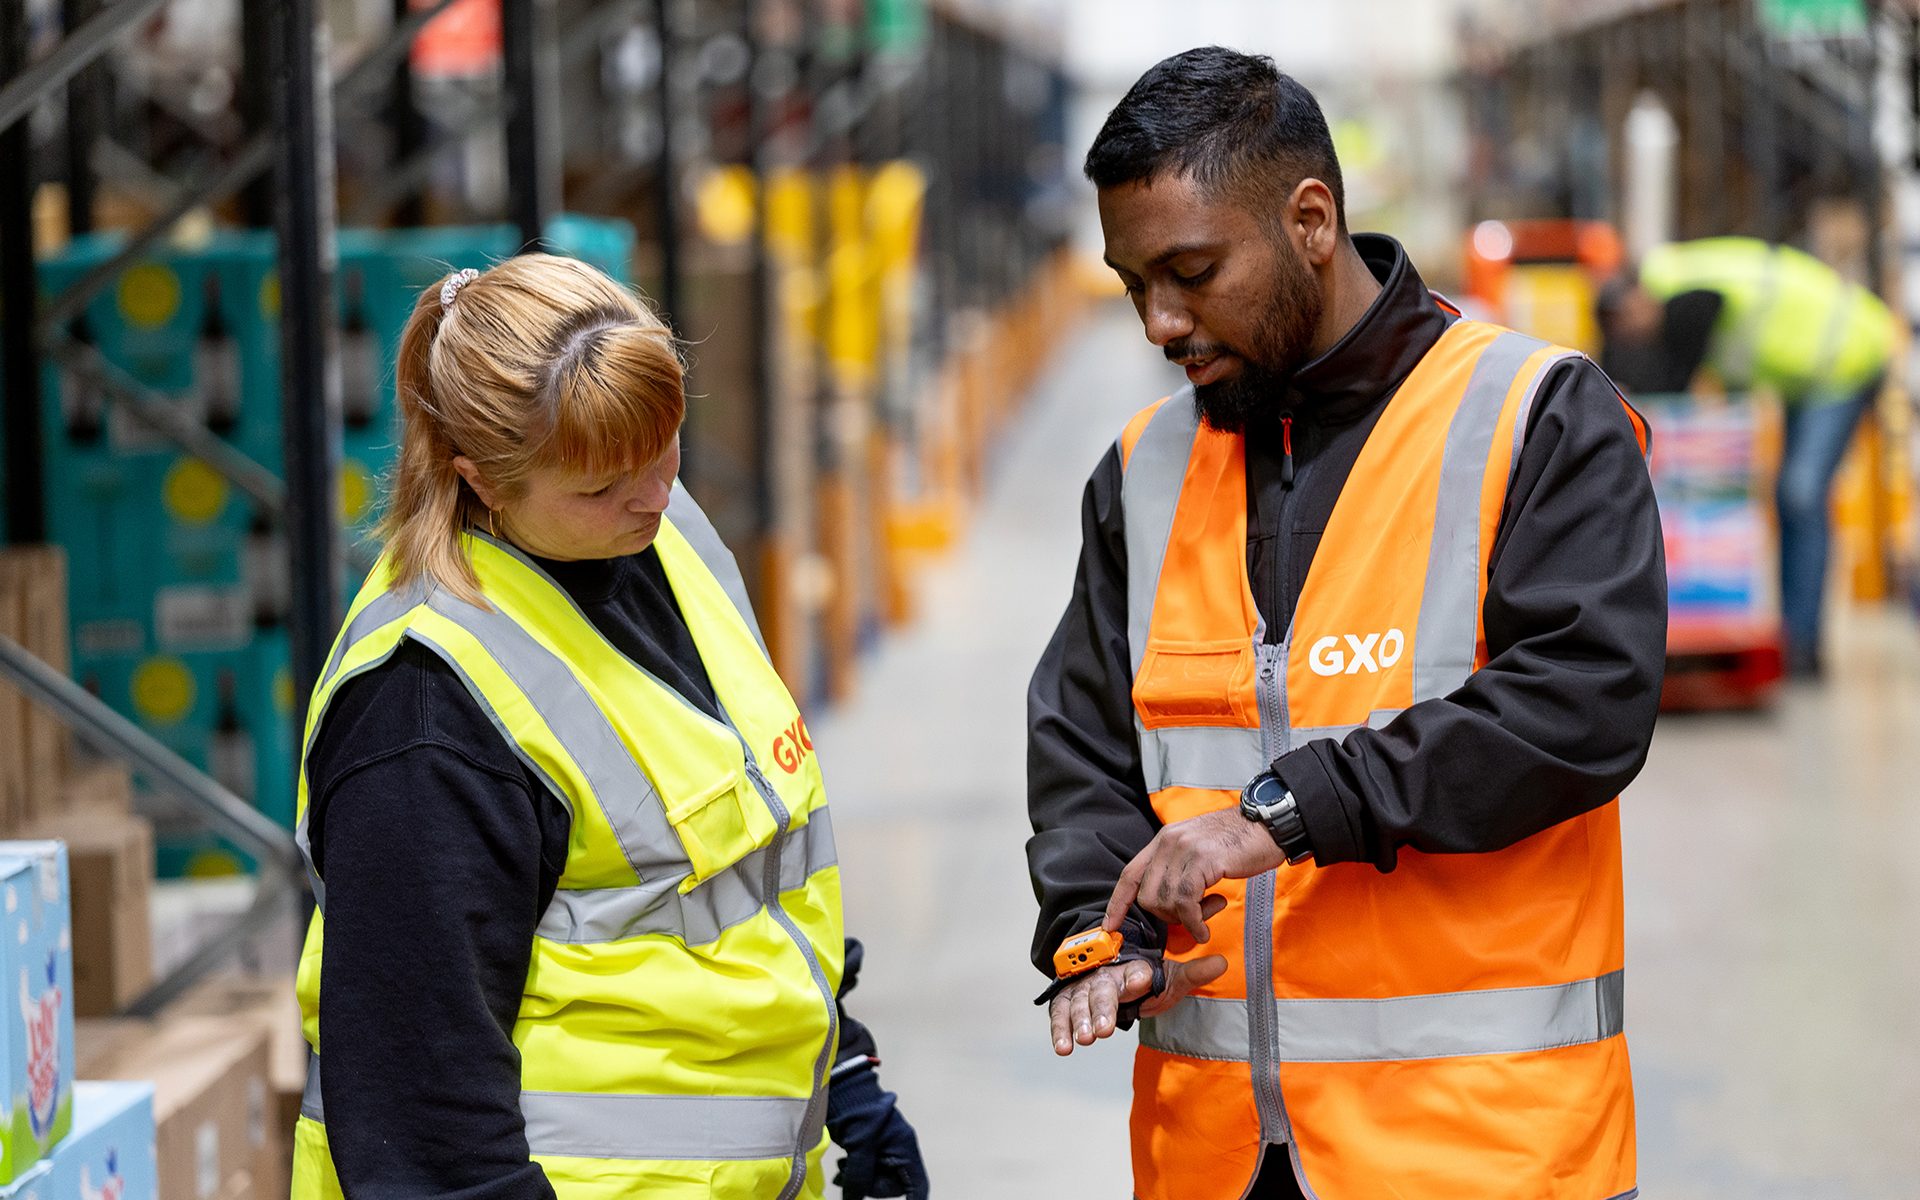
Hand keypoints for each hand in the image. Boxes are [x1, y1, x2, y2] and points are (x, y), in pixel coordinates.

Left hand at [828, 1063, 927, 1199]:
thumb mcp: (859, 1146)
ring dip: (860, 1180)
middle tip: (850, 1178)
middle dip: (871, 1187)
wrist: (843, 1088)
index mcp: (904, 1148)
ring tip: (843, 1168)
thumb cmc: (858, 1110)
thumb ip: (860, 1177)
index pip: (917, 1185)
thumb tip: (854, 1199)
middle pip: (892, 1186)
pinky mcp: (871, 1148)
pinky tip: (844, 1165)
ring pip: (876, 1179)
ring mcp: (885, 1149)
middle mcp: (898, 1151)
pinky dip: (855, 1173)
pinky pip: (867, 1170)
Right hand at [1047, 912, 1228, 1055]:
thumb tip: (1223, 963)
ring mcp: (1083, 989)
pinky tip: (1063, 1048)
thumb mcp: (1170, 978)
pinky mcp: (1067, 1002)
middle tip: (1103, 1030)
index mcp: (1131, 968)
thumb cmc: (1144, 980)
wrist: (1111, 969)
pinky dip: (1060, 1030)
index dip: (1137, 976)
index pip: (1134, 970)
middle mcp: (1104, 976)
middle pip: (1102, 990)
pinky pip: (1060, 1014)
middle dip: (1102, 1008)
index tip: (1143, 981)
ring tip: (1086, 1039)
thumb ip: (1193, 974)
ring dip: (1080, 1021)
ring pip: (1079, 1003)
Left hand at [1103, 808, 1283, 940]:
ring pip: (1166, 902)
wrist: (1267, 825)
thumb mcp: (1198, 849)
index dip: (1117, 904)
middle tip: (1191, 917)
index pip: (1130, 875)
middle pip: (1146, 896)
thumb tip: (1166, 901)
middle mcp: (1168, 843)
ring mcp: (1184, 850)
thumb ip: (1178, 869)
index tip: (1110, 926)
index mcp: (1163, 840)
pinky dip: (1194, 923)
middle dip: (1165, 916)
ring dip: (1185, 920)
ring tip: (1207, 915)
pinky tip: (1205, 929)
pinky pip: (1186, 903)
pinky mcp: (1203, 861)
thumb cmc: (1237, 842)